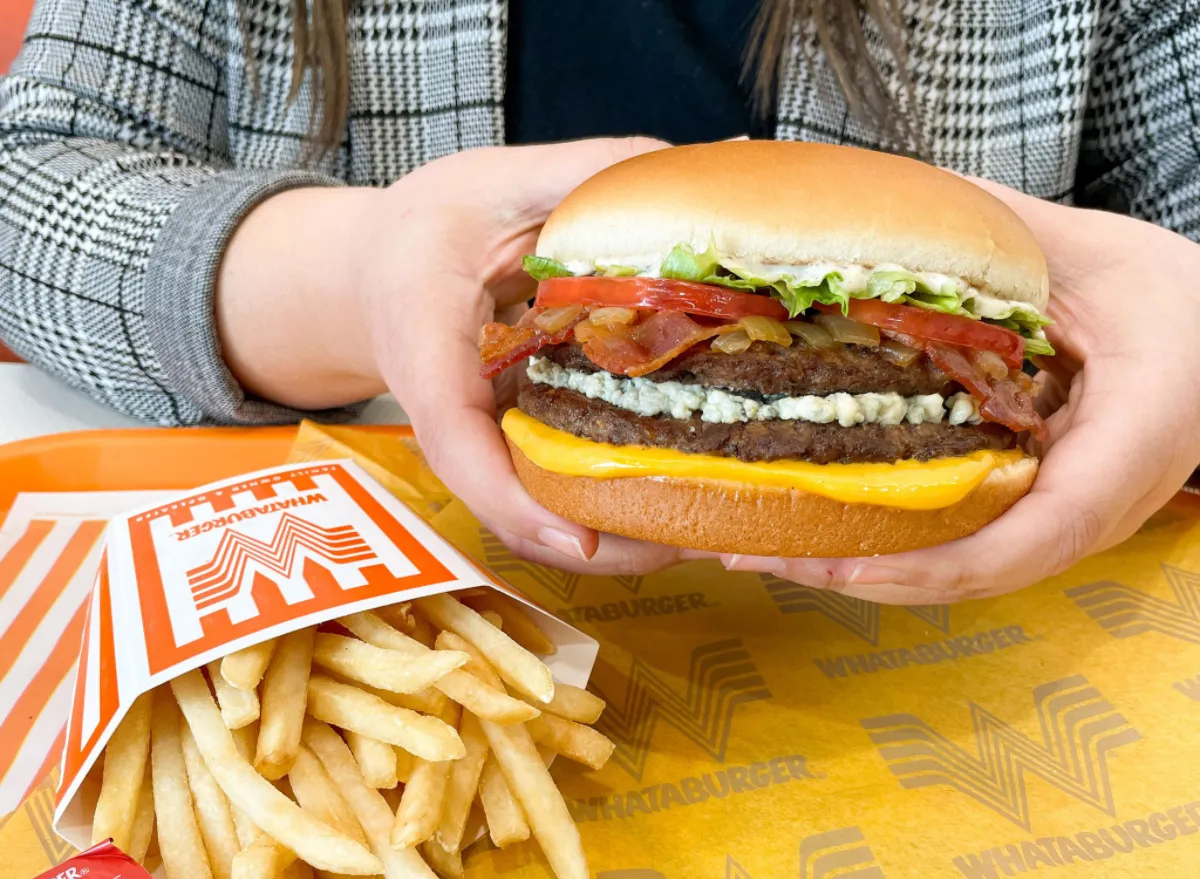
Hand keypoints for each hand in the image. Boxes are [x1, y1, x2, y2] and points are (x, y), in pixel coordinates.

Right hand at [354, 139, 694, 573]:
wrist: (374, 269)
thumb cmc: (425, 225)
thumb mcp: (494, 182)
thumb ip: (581, 172)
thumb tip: (686, 163)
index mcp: (426, 354)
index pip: (457, 444)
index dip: (518, 504)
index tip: (588, 540)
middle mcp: (453, 419)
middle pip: (514, 506)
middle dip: (602, 543)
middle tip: (701, 542)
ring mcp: (485, 440)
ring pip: (542, 512)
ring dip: (622, 535)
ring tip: (714, 527)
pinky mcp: (511, 441)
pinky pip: (557, 486)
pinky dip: (616, 499)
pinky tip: (689, 488)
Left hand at [724, 182, 1199, 602]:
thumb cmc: (1183, 302)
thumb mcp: (1100, 258)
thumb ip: (1005, 234)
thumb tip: (901, 196)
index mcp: (1118, 457)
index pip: (1022, 543)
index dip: (926, 566)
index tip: (840, 560)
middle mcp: (1085, 511)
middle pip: (963, 570)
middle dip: (854, 572)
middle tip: (748, 550)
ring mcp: (1057, 519)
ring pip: (951, 565)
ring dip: (853, 562)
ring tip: (755, 544)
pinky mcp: (1034, 506)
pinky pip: (954, 534)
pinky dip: (883, 535)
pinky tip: (816, 513)